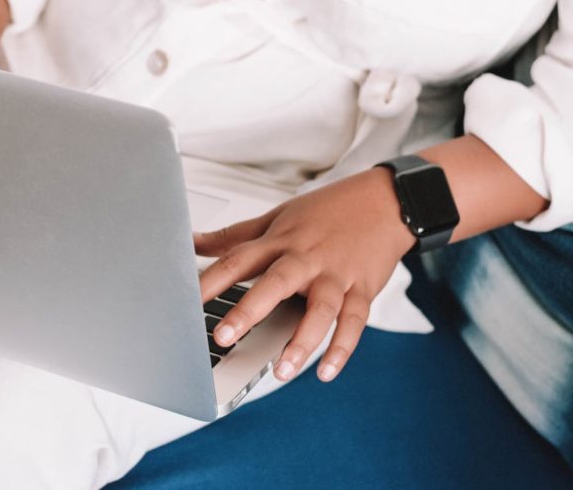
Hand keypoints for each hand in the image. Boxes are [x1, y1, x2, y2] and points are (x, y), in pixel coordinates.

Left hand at [196, 167, 415, 382]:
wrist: (385, 201)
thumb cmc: (326, 212)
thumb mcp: (276, 217)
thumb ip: (234, 235)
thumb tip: (192, 241)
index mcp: (280, 240)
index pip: (238, 258)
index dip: (211, 279)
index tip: (187, 300)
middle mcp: (306, 258)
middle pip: (275, 283)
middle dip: (248, 310)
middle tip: (223, 336)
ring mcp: (335, 275)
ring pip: (319, 310)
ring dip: (300, 342)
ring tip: (280, 371)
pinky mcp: (362, 289)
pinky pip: (354, 322)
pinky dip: (342, 349)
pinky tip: (326, 371)